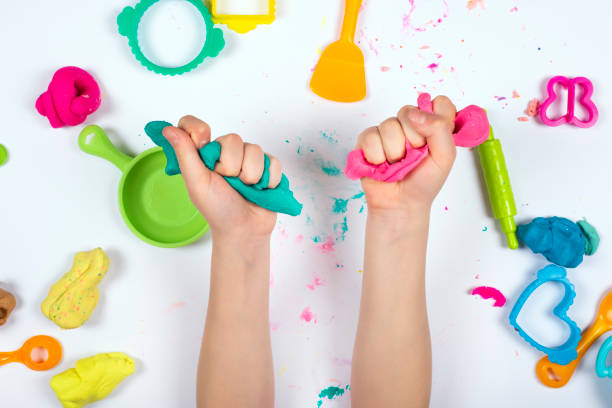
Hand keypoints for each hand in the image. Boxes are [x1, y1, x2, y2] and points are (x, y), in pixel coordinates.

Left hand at [163, 116, 282, 239]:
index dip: (199, 130)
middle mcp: (224, 153)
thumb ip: (185, 154)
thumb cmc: (218, 210)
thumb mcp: (196, 183)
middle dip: (232, 165)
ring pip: (255, 149)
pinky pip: (272, 161)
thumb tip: (168, 129)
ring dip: (251, 175)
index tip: (203, 144)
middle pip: (232, 138)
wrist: (245, 230)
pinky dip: (268, 179)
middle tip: (228, 183)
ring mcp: (247, 159)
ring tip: (245, 189)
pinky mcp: (266, 166)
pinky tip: (260, 189)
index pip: (194, 125)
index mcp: (203, 155)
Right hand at [356, 95, 456, 216]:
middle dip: (412, 139)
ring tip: (396, 164)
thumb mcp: (445, 157)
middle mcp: (410, 124)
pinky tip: (382, 165)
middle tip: (413, 157)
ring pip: (388, 126)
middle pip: (408, 111)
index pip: (438, 102)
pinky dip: (377, 157)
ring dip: (394, 152)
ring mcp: (387, 131)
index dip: (436, 117)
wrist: (400, 205)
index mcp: (432, 125)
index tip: (433, 139)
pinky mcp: (367, 140)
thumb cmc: (423, 183)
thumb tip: (415, 113)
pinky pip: (370, 137)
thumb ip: (439, 129)